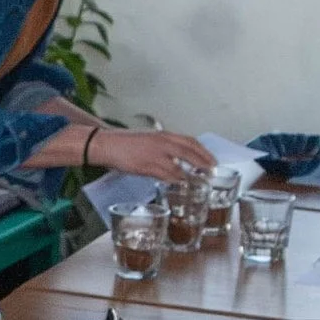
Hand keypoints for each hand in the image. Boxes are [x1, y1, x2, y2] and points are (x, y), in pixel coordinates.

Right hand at [93, 129, 215, 180]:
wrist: (106, 143)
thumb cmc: (125, 142)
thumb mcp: (148, 139)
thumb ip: (163, 146)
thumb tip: (177, 157)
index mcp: (163, 135)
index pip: (190, 141)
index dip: (204, 151)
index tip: (212, 160)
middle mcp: (162, 143)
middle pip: (190, 153)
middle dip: (203, 163)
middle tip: (212, 172)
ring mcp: (155, 155)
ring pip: (179, 166)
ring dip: (191, 175)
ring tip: (199, 182)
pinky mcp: (146, 166)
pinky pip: (166, 176)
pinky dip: (175, 181)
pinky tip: (180, 185)